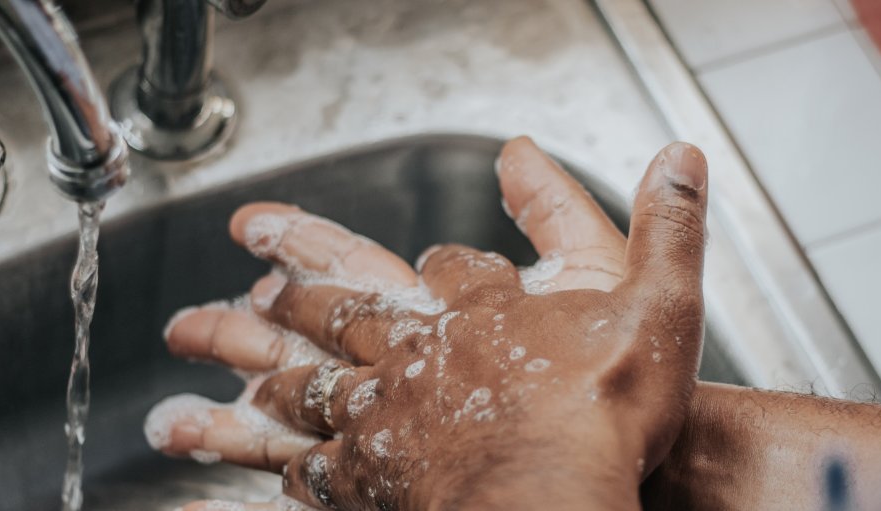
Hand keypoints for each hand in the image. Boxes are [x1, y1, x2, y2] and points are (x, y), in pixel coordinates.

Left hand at [155, 137, 708, 509]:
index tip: (441, 254)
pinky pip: (312, 465)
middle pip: (344, 305)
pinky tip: (263, 462)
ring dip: (252, 355)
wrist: (553, 495)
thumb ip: (666, 228)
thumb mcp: (659, 302)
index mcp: (484, 309)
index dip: (438, 258)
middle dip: (296, 280)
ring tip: (200, 338)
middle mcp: (423, 352)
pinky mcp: (373, 477)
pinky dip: (282, 459)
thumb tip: (680, 157)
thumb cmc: (605, 412)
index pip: (449, 265)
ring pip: (305, 376)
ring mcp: (389, 413)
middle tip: (245, 259)